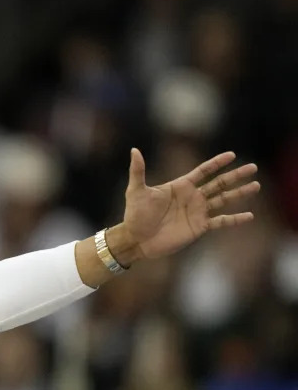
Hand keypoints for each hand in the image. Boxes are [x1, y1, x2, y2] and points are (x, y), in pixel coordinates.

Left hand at [112, 148, 259, 264]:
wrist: (136, 239)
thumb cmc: (134, 214)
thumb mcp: (136, 190)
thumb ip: (138, 170)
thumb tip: (134, 150)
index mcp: (181, 186)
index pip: (203, 171)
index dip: (217, 163)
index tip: (232, 155)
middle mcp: (192, 197)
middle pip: (219, 183)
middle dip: (236, 175)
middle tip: (253, 167)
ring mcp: (197, 212)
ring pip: (224, 200)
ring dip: (240, 193)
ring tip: (256, 185)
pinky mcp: (199, 227)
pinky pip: (221, 222)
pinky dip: (235, 219)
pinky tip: (249, 215)